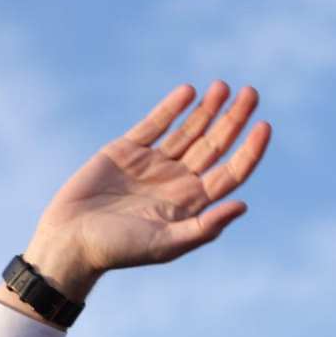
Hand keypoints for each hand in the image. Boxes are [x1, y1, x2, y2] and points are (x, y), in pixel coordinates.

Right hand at [18, 82, 270, 301]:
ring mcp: (153, 163)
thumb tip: (243, 205)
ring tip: (223, 86)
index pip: (230, 172)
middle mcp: (177, 181)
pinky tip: (188, 92)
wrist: (71, 240)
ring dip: (207, 109)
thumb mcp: (167, 244)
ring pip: (188, 130)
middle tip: (251, 93)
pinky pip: (154, 124)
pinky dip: (170, 108)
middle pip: (214, 145)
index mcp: (192, 204)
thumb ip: (205, 227)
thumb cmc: (120, 250)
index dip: (249, 150)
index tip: (263, 126)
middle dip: (233, 119)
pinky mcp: (126, 150)